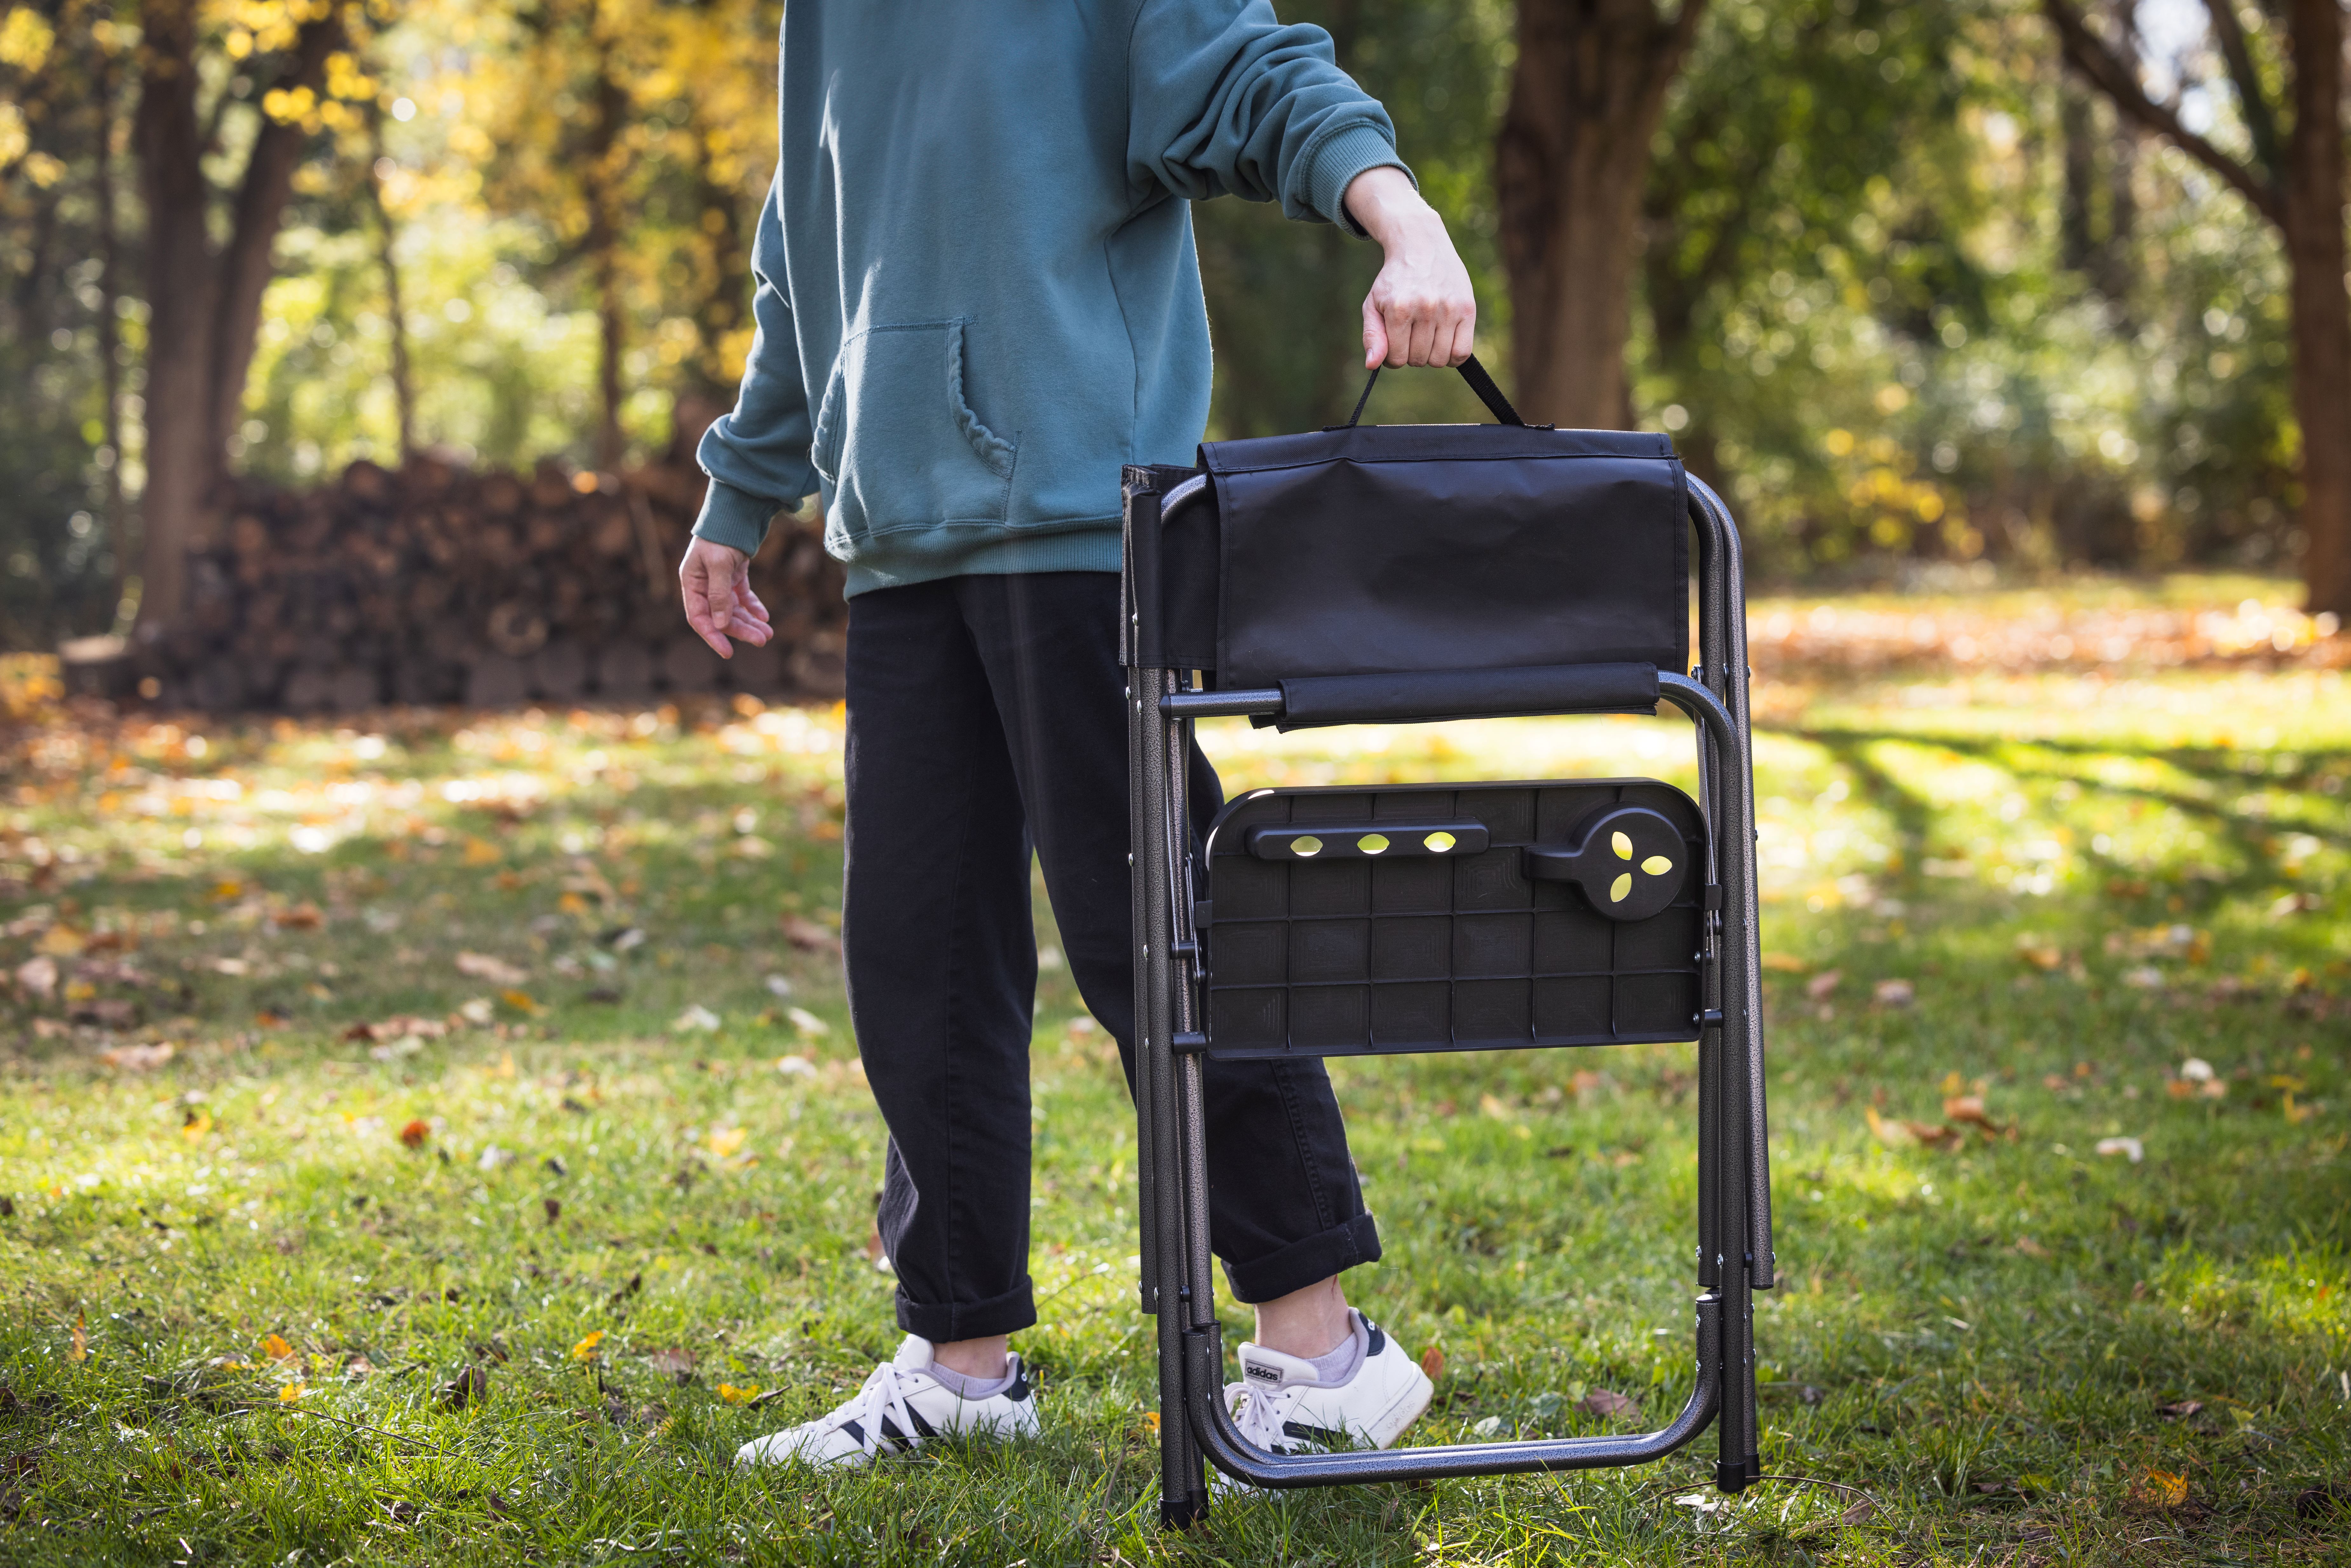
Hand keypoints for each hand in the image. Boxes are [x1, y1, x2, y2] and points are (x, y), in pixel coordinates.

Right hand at [679, 537, 772, 657]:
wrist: (735, 511)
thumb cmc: (721, 535)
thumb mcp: (719, 564)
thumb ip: (719, 594)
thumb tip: (721, 625)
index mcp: (691, 582)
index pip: (699, 617)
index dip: (713, 637)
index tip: (728, 653)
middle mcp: (703, 584)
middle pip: (720, 616)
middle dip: (740, 630)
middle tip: (762, 640)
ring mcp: (718, 581)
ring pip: (733, 609)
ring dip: (749, 622)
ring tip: (768, 633)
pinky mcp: (733, 575)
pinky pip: (742, 597)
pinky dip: (752, 606)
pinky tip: (764, 616)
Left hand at [1343, 166, 1475, 368]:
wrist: (1422, 245)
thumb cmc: (1395, 280)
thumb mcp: (1374, 304)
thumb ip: (1372, 335)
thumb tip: (1372, 365)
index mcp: (1398, 308)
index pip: (1397, 359)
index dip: (1394, 357)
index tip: (1396, 344)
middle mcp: (1425, 308)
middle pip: (1419, 360)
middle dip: (1412, 354)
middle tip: (1412, 335)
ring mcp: (1448, 308)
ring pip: (1440, 359)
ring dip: (1432, 355)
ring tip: (1427, 337)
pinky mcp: (1467, 308)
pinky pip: (1463, 352)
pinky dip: (1453, 356)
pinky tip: (1445, 344)